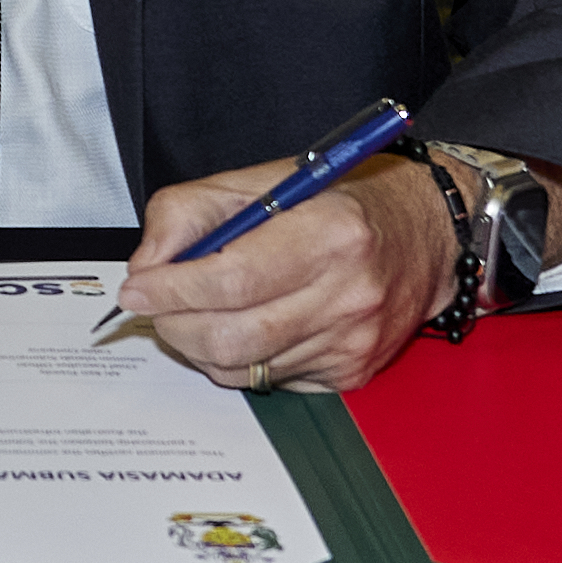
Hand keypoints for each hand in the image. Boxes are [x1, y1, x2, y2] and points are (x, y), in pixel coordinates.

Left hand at [103, 155, 453, 393]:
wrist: (425, 236)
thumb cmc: (339, 201)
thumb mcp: (263, 180)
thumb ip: (191, 213)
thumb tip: (146, 267)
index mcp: (331, 233)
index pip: (232, 279)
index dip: (173, 289)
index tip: (136, 288)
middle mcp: (349, 294)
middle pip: (232, 337)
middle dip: (174, 324)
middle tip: (154, 305)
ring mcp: (354, 342)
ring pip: (242, 368)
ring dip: (199, 344)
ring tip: (197, 311)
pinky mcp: (352, 373)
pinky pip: (268, 381)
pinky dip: (239, 359)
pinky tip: (247, 324)